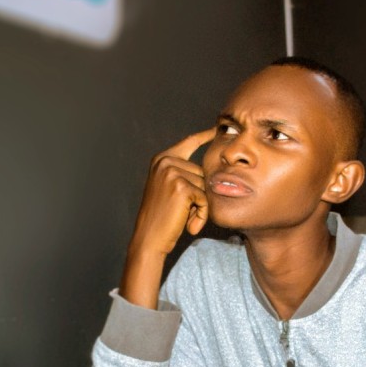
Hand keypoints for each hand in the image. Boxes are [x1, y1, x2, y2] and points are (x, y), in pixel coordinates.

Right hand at [120, 128, 215, 307]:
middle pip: (202, 172)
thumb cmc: (162, 218)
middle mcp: (166, 162)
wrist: (149, 238)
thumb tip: (211, 168)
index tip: (216, 128)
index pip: (188, 142)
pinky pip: (205, 199)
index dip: (204, 136)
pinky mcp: (181, 187)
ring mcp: (172, 172)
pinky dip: (201, 214)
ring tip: (184, 217)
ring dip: (201, 206)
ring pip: (205, 186)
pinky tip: (188, 224)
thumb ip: (184, 174)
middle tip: (182, 211)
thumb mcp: (169, 188)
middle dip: (199, 194)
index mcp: (162, 159)